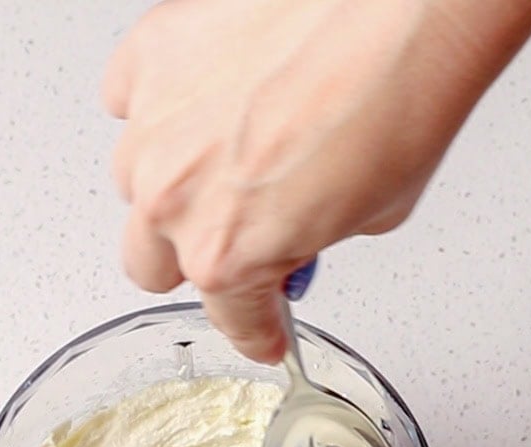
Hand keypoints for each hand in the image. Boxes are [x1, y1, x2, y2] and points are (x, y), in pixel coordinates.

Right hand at [105, 0, 530, 360]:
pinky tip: (201, 99)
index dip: (254, 330)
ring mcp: (154, 127)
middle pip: (150, 266)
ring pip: (135, 185)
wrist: (403, 3)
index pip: (229, 317)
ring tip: (228, 153)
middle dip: (194, 260)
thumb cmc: (399, 94)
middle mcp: (176, 199)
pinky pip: (127, 98)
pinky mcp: (150, 56)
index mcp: (228, 255)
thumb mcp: (372, 214)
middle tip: (234, 238)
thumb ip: (312, 239)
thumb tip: (303, 229)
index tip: (263, 331)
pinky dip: (160, 106)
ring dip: (175, 182)